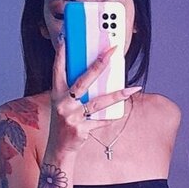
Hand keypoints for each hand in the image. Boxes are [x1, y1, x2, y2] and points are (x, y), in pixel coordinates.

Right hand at [49, 36, 140, 152]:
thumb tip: (95, 73)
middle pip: (83, 81)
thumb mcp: (63, 103)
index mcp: (56, 94)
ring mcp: (71, 117)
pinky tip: (122, 111)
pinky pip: (101, 121)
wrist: (59, 148)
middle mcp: (62, 104)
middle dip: (99, 64)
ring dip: (117, 95)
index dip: (61, 54)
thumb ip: (74, 89)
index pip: (58, 69)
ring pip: (98, 102)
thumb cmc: (64, 121)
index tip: (66, 38)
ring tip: (132, 89)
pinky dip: (112, 117)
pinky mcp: (81, 130)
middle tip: (112, 51)